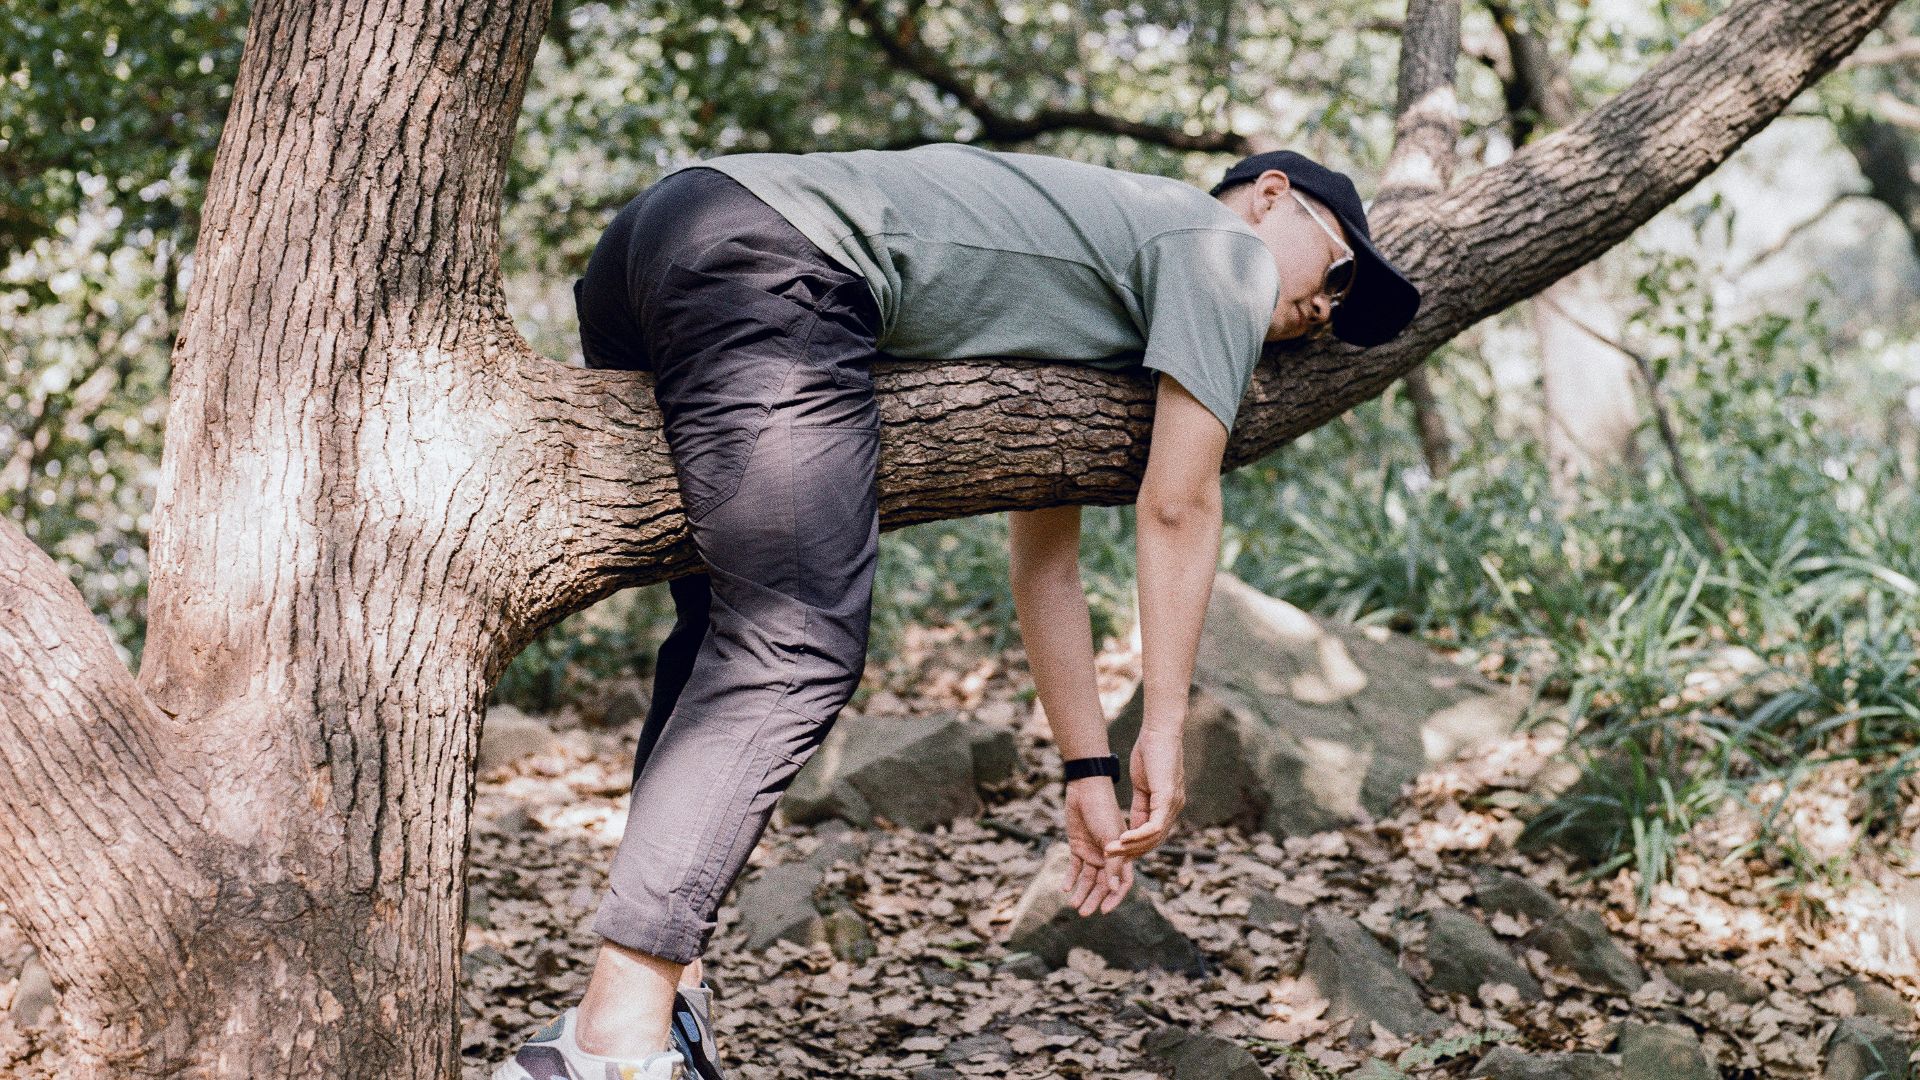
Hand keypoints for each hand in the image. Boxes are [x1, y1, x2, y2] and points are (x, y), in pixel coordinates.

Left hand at [1061, 776, 1134, 914]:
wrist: (1085, 790)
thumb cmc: (1102, 810)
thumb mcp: (1109, 838)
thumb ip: (1112, 864)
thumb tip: (1115, 890)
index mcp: (1122, 854)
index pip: (1123, 882)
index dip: (1115, 897)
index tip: (1105, 910)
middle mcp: (1108, 856)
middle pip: (1103, 884)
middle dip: (1094, 899)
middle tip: (1083, 913)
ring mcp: (1093, 852)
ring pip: (1088, 879)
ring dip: (1081, 892)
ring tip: (1073, 905)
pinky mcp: (1078, 846)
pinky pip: (1075, 867)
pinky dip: (1070, 878)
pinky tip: (1065, 888)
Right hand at [1105, 726, 1185, 859]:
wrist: (1160, 730)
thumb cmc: (1151, 751)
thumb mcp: (1143, 783)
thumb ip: (1141, 804)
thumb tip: (1134, 825)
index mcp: (1167, 805)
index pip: (1152, 835)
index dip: (1134, 846)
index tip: (1115, 850)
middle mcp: (1173, 808)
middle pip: (1153, 841)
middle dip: (1131, 852)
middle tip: (1110, 857)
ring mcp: (1173, 804)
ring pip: (1153, 838)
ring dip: (1131, 847)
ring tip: (1111, 850)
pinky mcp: (1168, 798)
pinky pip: (1154, 826)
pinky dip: (1138, 835)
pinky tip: (1123, 838)